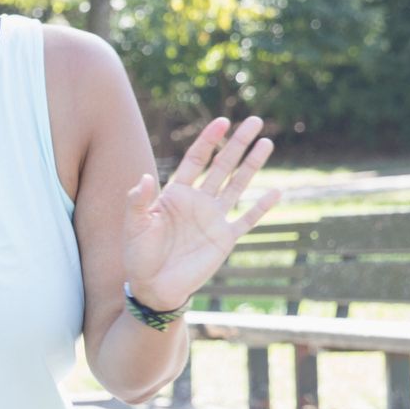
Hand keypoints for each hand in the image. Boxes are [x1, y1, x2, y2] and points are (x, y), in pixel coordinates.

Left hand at [123, 115, 281, 309]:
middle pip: (222, 166)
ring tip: (266, 143)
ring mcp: (213, 219)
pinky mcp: (224, 239)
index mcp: (176, 194)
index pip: (196, 160)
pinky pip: (247, 220)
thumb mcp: (133, 226)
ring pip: (237, 185)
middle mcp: (198, 201)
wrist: (153, 287)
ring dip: (252, 165)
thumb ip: (138, 202)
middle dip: (238, 143)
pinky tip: (276, 191)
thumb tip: (145, 178)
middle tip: (255, 121)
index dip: (209, 140)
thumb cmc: (138, 255)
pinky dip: (261, 207)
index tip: (222, 122)